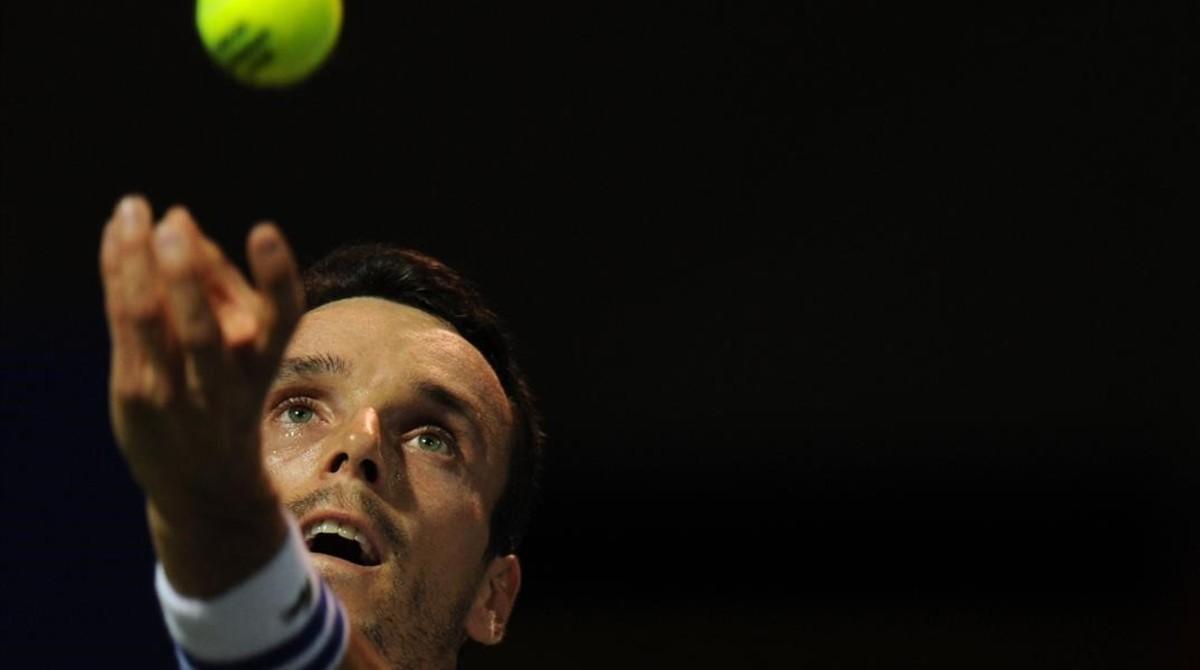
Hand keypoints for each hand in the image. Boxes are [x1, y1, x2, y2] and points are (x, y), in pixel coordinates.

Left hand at [99, 195, 303, 594]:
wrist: (205, 485)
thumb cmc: (229, 395)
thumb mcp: (246, 350)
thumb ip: (220, 287)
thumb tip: (177, 223)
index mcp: (267, 364)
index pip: (283, 316)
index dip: (276, 274)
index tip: (263, 230)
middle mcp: (225, 383)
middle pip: (204, 328)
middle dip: (187, 273)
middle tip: (173, 220)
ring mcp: (175, 394)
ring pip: (151, 320)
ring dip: (137, 260)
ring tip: (133, 210)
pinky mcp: (136, 391)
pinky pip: (122, 322)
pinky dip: (117, 273)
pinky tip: (116, 236)